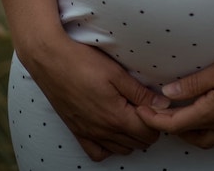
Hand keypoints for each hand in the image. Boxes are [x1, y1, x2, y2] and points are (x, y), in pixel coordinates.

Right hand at [21, 36, 164, 160]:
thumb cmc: (83, 62)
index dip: (158, 120)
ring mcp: (89, 133)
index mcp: (115, 117)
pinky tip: (112, 131)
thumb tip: (163, 104)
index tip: (158, 105)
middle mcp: (102, 131)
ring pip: (120, 149)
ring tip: (132, 115)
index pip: (147, 132)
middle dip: (147, 128)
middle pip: (137, 143)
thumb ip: (140, 92)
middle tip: (147, 107)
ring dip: (131, 137)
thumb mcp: (116, 73)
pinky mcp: (77, 131)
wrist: (51, 60)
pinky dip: (108, 147)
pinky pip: (96, 153)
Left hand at [135, 42, 213, 149]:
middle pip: (189, 136)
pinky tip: (212, 122)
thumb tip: (167, 93)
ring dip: (189, 132)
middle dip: (170, 127)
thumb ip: (194, 82)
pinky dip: (211, 135)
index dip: (154, 119)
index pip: (176, 124)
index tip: (141, 111)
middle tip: (158, 111)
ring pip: (207, 141)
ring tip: (181, 115)